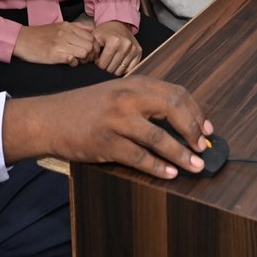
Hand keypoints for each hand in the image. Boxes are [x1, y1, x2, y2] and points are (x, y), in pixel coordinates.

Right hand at [2, 77, 214, 178]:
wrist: (49, 119)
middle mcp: (127, 97)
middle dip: (193, 131)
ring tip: (194, 166)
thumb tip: (181, 122)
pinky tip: (169, 174)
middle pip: (173, 110)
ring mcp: (116, 119)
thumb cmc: (85, 108)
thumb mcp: (116, 93)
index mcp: (134, 83)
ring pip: (158, 137)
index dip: (196, 113)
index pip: (177, 93)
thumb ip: (144, 102)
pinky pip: (139, 157)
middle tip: (203, 148)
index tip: (207, 130)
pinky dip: (157, 167)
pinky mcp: (106, 142)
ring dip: (181, 155)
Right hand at [12, 21, 96, 65]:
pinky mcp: (53, 54)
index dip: (94, 46)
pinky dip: (73, 63)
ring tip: (76, 60)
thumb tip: (92, 30)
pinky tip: (68, 61)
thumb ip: (76, 27)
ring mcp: (60, 43)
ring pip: (84, 53)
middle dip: (90, 54)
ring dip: (83, 59)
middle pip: (90, 45)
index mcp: (68, 26)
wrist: (22, 40)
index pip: (91, 36)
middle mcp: (66, 33)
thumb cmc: (41, 34)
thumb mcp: (60, 26)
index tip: (90, 52)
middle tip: (84, 59)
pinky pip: (73, 60)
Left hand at [92, 20, 142, 75]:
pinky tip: (119, 62)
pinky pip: (130, 69)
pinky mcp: (139, 52)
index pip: (103, 64)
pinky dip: (123, 68)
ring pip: (121, 71)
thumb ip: (92, 50)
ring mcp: (134, 49)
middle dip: (106, 67)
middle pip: (112, 69)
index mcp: (114, 41)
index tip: (98, 58)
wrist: (119, 23)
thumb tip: (92, 61)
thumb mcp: (95, 36)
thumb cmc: (106, 31)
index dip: (98, 63)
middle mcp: (126, 45)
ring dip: (114, 68)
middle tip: (104, 59)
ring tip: (111, 60)